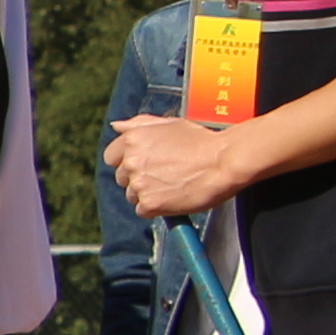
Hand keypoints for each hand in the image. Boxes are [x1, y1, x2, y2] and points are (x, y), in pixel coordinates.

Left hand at [107, 113, 245, 218]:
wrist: (224, 161)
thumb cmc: (202, 141)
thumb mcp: (170, 123)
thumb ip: (139, 124)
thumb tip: (116, 126)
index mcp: (132, 139)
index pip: (111, 157)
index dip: (127, 162)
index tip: (144, 164)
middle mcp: (131, 161)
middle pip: (122, 178)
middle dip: (139, 178)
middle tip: (164, 175)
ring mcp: (139, 183)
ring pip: (132, 195)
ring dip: (147, 193)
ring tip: (172, 185)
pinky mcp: (149, 203)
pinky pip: (143, 210)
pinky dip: (156, 208)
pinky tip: (173, 197)